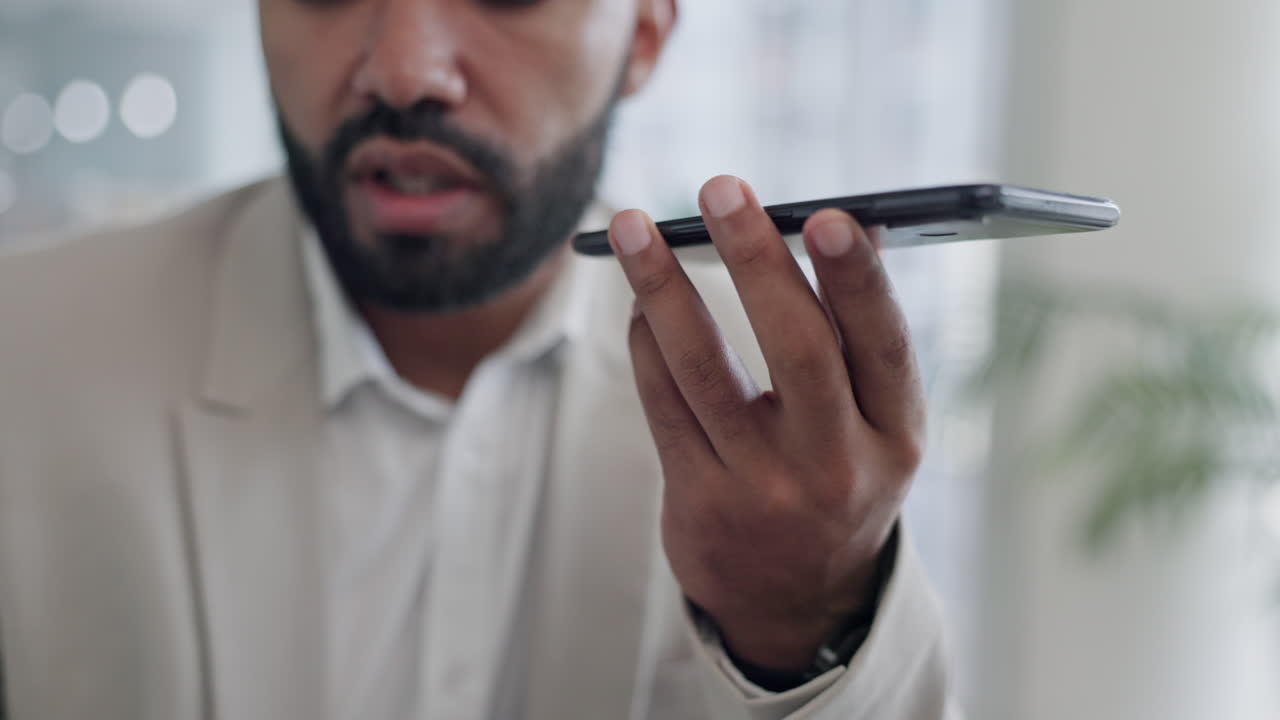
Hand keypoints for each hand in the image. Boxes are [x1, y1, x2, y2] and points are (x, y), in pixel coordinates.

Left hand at [608, 176, 925, 670]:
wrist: (796, 600)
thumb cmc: (840, 476)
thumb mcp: (877, 424)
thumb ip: (866, 337)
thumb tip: (856, 223)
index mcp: (896, 437)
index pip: (885, 348)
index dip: (859, 281)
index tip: (831, 216)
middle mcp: (837, 466)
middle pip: (796, 349)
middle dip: (756, 260)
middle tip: (719, 188)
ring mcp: (764, 490)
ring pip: (704, 369)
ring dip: (663, 287)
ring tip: (632, 225)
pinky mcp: (700, 502)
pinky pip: (662, 404)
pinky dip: (645, 339)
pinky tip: (637, 298)